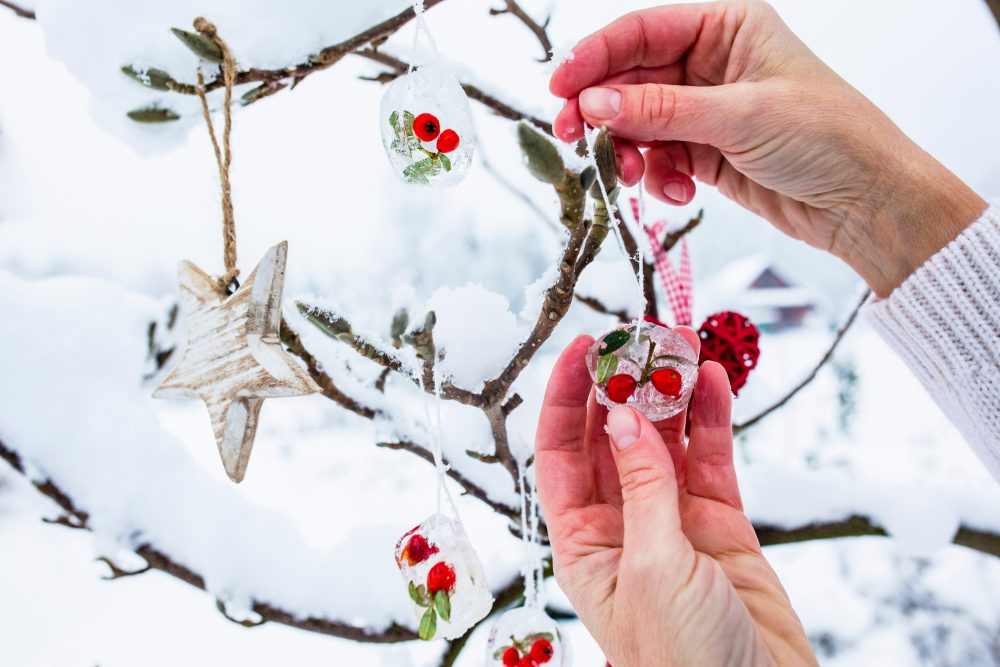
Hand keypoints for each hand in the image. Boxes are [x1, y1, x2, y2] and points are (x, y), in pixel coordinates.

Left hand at [535, 332, 816, 666]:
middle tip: (638, 338)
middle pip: (612, 438)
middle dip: (621, 387)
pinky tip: (713, 382)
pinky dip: (712, 420)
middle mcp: (622, 525)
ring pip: (664, 441)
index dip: (566, 399)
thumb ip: (642, 487)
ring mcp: (672, 522)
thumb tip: (623, 416)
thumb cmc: (683, 659)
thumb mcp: (652, 566)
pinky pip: (710, 460)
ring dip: (670, 394)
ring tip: (680, 346)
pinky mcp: (720, 525)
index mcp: (583, 542)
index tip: (582, 348)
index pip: (560, 454)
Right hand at [550, 0, 985, 295]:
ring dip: (630, 152)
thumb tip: (594, 103)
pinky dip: (657, 176)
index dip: (595, 57)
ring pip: (638, 123)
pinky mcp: (705, 151)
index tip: (560, 87)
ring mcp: (706, 108)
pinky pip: (659, 157)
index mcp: (726, 27)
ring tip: (636, 177)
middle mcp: (711, 63)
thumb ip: (661, 109)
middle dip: (603, 113)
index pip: (642, 32)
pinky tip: (676, 191)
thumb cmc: (827, 136)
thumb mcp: (739, 116)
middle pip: (630, 79)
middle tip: (574, 139)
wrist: (864, 201)